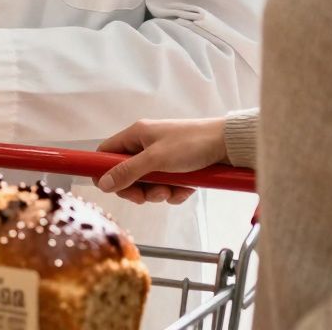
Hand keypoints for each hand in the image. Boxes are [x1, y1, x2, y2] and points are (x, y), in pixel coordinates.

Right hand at [95, 118, 228, 204]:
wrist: (229, 144)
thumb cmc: (192, 144)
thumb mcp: (155, 159)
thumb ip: (127, 172)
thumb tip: (102, 184)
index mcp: (136, 135)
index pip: (107, 153)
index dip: (104, 171)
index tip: (110, 189)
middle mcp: (146, 145)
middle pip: (127, 173)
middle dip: (136, 188)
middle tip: (145, 197)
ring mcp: (163, 157)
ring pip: (148, 183)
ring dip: (158, 192)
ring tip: (172, 191)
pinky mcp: (178, 168)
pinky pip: (166, 186)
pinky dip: (174, 192)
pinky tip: (185, 189)